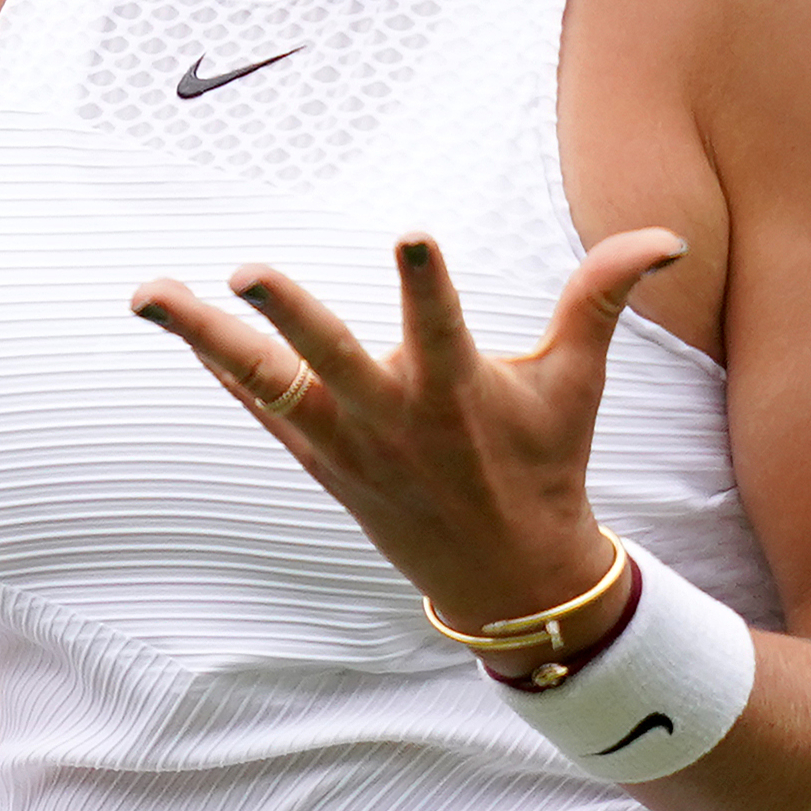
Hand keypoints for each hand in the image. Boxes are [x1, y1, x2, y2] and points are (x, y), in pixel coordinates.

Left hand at [128, 227, 686, 633]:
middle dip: (289, 315)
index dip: (425, 282)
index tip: (410, 232)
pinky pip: (254, 404)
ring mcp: (342, 442)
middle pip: (330, 358)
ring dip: (203, 337)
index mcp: (457, 393)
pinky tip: (173, 321)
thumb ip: (602, 299)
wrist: (506, 578)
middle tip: (245, 268)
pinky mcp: (313, 458)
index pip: (441, 326)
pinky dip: (215, 365)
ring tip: (146, 291)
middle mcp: (391, 417)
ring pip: (262, 382)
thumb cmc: (544, 465)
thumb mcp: (576, 384)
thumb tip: (664, 237)